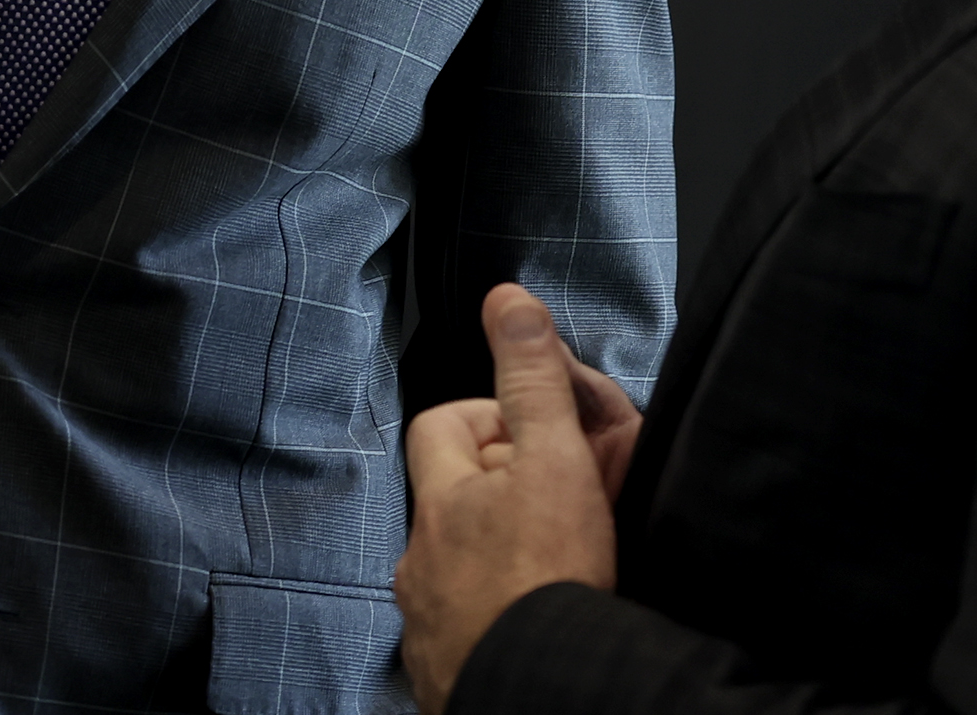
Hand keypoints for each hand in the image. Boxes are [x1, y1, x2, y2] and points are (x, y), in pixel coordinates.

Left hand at [396, 286, 621, 712]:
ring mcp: (427, 620)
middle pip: (448, 499)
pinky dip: (490, 614)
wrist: (545, 690)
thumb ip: (533, 379)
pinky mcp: (444, 671)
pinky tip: (531, 616)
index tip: (533, 439)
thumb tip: (509, 301)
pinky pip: (459, 627)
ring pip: (453, 565)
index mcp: (443, 501)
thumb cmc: (549, 581)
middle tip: (553, 503)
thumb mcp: (555, 459)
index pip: (440, 425)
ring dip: (492, 555)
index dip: (487, 419)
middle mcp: (421, 559)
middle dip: (495, 491)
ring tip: (550, 563)